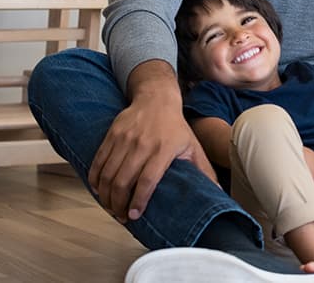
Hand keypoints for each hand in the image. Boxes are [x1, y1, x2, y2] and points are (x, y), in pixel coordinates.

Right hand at [89, 65, 215, 222]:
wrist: (156, 98)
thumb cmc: (176, 127)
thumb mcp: (193, 146)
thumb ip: (204, 171)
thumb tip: (218, 192)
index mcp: (164, 149)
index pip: (148, 180)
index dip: (139, 200)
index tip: (134, 215)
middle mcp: (142, 144)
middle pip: (123, 181)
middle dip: (118, 204)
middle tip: (121, 216)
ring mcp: (125, 138)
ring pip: (108, 173)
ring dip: (106, 195)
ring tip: (111, 207)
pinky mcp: (112, 134)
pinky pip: (98, 161)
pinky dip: (95, 179)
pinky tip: (99, 190)